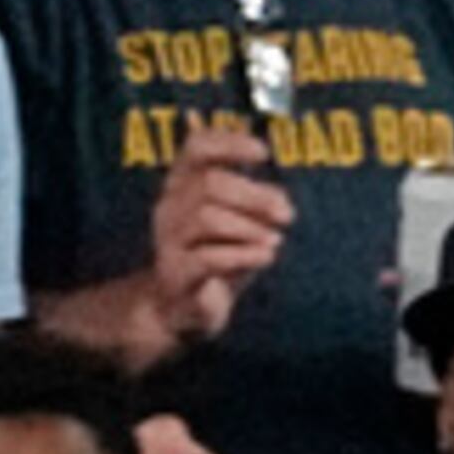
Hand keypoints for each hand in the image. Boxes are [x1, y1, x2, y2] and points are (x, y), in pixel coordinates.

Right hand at [143, 116, 291, 353]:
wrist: (183, 310)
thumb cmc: (216, 257)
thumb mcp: (241, 223)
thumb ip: (258, 204)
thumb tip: (281, 199)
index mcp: (182, 183)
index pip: (197, 147)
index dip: (230, 143)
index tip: (264, 154)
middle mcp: (169, 206)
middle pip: (210, 183)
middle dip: (255, 196)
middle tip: (286, 215)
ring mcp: (168, 241)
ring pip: (208, 218)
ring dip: (250, 228)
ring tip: (274, 241)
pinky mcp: (176, 274)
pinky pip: (209, 258)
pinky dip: (244, 255)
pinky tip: (266, 257)